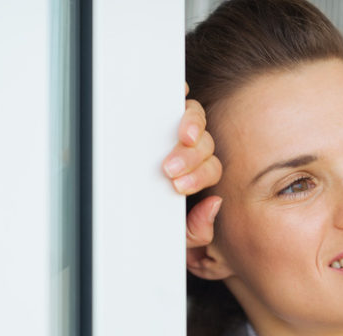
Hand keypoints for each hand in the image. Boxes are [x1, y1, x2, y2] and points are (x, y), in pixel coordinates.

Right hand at [162, 83, 222, 247]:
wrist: (127, 219)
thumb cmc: (152, 221)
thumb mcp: (177, 235)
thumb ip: (198, 230)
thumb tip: (215, 205)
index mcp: (198, 175)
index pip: (210, 170)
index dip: (199, 176)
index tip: (179, 186)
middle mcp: (192, 151)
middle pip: (205, 147)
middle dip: (191, 158)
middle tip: (171, 169)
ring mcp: (178, 129)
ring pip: (197, 121)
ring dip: (192, 127)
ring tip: (182, 137)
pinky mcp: (162, 113)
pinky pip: (181, 100)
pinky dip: (182, 95)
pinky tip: (180, 94)